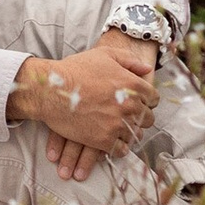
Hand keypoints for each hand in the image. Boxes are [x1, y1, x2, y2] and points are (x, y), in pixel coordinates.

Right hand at [9, 32, 157, 178]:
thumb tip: (147, 69)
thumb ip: (129, 60)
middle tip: (129, 117)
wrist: (51, 89)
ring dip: (129, 133)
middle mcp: (129, 105)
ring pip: (135, 135)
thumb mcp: (103, 55)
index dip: (147, 101)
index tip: (140, 103)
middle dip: (140, 118)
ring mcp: (118, 124)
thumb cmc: (75, 69)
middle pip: (147, 119)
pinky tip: (113, 143)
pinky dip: (119, 147)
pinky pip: (121, 149)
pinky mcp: (104, 140)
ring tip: (120, 130)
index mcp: (132, 84)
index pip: (153, 98)